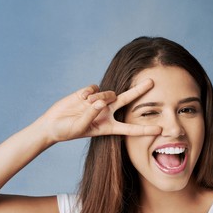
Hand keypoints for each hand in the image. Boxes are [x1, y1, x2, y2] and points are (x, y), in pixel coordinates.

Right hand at [39, 79, 161, 141]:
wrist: (53, 123)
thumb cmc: (66, 131)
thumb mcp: (79, 128)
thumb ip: (90, 115)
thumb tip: (100, 101)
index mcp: (107, 126)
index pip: (129, 128)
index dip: (144, 129)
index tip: (160, 130)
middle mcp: (105, 113)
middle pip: (126, 100)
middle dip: (139, 91)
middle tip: (152, 82)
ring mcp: (97, 102)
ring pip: (108, 92)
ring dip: (100, 96)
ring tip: (87, 103)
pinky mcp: (88, 93)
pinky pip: (95, 87)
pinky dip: (89, 91)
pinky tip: (81, 97)